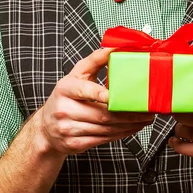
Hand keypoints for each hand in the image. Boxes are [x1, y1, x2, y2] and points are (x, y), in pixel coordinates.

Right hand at [37, 47, 153, 155]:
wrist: (46, 127)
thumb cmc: (66, 97)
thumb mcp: (76, 75)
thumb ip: (95, 60)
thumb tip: (114, 48)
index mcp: (65, 89)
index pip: (84, 91)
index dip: (100, 94)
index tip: (116, 96)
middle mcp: (64, 110)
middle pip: (101, 114)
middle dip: (127, 114)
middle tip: (146, 110)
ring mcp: (68, 129)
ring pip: (105, 129)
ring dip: (129, 125)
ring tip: (144, 119)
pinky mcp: (75, 144)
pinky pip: (103, 140)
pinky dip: (121, 134)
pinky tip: (131, 128)